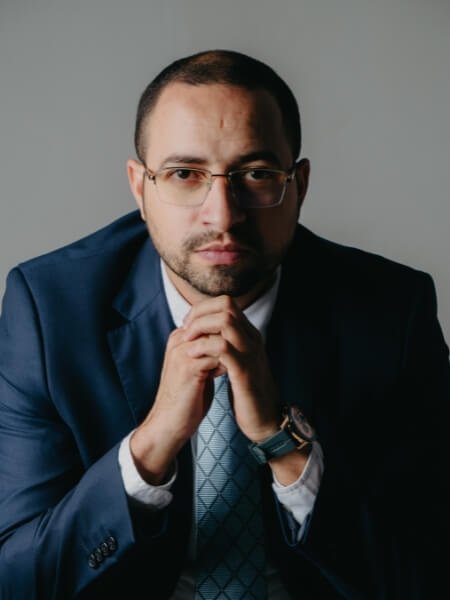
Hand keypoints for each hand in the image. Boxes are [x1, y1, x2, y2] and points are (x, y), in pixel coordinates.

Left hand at [182, 295, 279, 442]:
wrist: (265, 420)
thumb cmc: (247, 393)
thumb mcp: (238, 363)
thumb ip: (228, 346)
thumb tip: (206, 334)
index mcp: (249, 335)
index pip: (226, 303)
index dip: (203, 308)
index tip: (188, 323)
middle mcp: (252, 339)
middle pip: (227, 305)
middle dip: (200, 312)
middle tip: (186, 329)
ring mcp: (250, 353)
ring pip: (226, 321)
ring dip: (201, 326)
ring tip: (187, 339)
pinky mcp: (244, 371)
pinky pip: (223, 348)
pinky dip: (204, 347)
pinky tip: (192, 356)